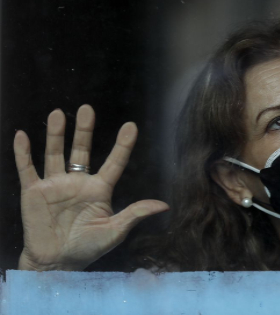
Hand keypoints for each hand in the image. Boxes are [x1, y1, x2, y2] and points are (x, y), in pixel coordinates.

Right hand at [15, 105, 168, 270]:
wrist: (56, 263)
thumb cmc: (88, 248)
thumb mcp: (115, 231)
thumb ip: (135, 214)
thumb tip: (164, 206)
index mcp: (99, 189)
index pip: (114, 162)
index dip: (122, 145)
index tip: (131, 126)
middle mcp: (78, 182)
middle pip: (82, 150)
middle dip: (84, 130)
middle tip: (87, 109)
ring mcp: (55, 185)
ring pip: (55, 153)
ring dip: (56, 134)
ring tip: (58, 113)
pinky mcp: (33, 192)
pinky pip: (27, 168)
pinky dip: (23, 153)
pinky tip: (22, 135)